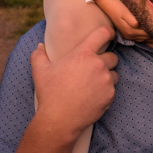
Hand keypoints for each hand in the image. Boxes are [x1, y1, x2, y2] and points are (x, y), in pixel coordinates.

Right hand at [30, 25, 118, 140]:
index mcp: (83, 54)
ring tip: (92, 84)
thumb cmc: (50, 93)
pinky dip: (105, 91)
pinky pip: (112, 88)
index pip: (103, 34)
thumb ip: (39, 55)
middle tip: (93, 69)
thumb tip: (40, 46)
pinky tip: (92, 96)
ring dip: (107, 76)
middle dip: (105, 60)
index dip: (108, 32)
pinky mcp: (110, 94)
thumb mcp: (40, 71)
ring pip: (114, 73)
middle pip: (112, 56)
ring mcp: (106, 80)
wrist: (60, 119)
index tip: (110, 34)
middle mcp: (98, 64)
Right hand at [95, 0, 146, 41]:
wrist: (107, 2)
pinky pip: (140, 37)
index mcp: (131, 31)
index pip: (149, 34)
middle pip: (148, 38)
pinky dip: (147, 36)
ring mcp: (128, 35)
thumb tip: (138, 25)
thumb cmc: (118, 5)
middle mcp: (130, 35)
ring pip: (144, 39)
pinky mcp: (127, 32)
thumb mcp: (125, 11)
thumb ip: (132, 19)